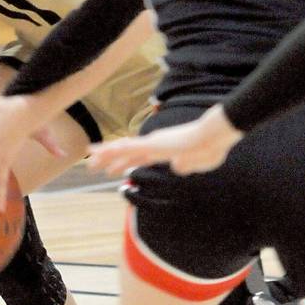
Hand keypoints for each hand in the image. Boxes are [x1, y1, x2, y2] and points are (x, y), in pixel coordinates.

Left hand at [88, 103, 242, 175]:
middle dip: (108, 159)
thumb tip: (176, 168)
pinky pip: (128, 148)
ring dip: (105, 155)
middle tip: (91, 164)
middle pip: (126, 152)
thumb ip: (187, 166)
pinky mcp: (153, 144)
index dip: (124, 163)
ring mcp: (152, 143)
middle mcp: (154, 144)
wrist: (215, 137)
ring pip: (122, 149)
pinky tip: (101, 154)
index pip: (139, 157)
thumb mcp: (198, 163)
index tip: (112, 168)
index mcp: (164, 150)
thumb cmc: (211, 148)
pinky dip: (113, 151)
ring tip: (89, 161)